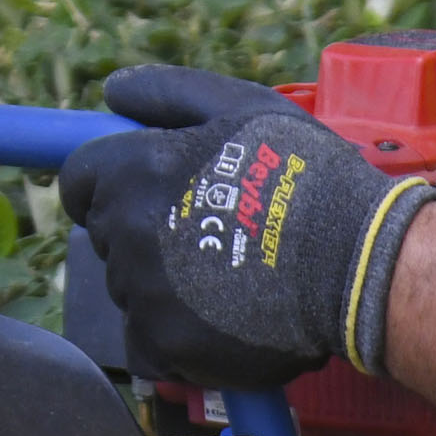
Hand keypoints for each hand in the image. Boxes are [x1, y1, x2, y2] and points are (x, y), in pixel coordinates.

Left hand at [54, 65, 435, 386]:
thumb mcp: (244, 107)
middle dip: (144, 229)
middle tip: (210, 228)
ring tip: (228, 272)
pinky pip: (146, 342)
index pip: (80, 179)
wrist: (356, 261)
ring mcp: (144, 294)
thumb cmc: (305, 175)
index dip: (111, 181)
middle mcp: (128, 233)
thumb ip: (170, 91)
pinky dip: (173, 336)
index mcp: (137, 170)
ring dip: (162, 282)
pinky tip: (220, 316)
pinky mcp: (165, 345)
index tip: (149, 189)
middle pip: (107, 234)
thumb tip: (113, 91)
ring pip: (130, 289)